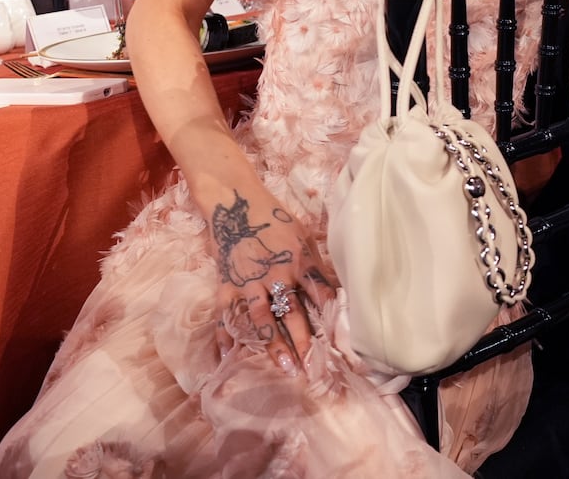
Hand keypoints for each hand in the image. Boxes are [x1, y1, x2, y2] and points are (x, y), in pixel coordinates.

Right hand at [209, 186, 337, 376]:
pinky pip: (226, 314)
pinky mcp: (226, 284)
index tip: (343, 340)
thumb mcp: (303, 237)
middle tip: (313, 367)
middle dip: (304, 341)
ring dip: (274, 344)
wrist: (236, 201)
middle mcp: (276, 275)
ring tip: (285, 366)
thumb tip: (335, 291)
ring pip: (263, 318)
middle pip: (293, 312)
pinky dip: (226, 335)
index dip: (332, 316)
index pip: (321, 293)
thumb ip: (315, 265)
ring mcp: (249, 281)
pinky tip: (228, 356)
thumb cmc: (276, 219)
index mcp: (300, 261)